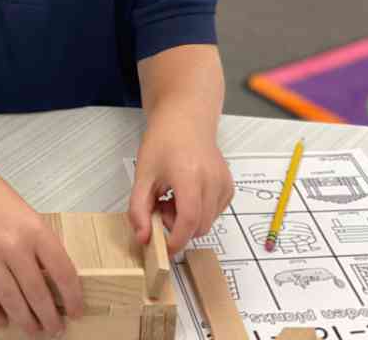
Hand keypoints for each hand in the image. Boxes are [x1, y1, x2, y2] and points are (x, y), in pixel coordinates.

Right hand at [0, 153, 83, 336]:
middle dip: (49, 317)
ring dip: (26, 321)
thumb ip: (35, 240)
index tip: (76, 310)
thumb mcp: (22, 210)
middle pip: (38, 294)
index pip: (62, 271)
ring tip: (34, 330)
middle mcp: (12, 246)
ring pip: (12, 302)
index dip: (72, 296)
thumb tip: (48, 275)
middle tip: (55, 329)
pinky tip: (2, 321)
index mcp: (33, 228)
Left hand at [128, 113, 233, 254]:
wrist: (185, 120)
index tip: (161, 247)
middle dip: (178, 227)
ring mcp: (224, 183)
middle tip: (161, 207)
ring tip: (173, 198)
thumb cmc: (162, 143)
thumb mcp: (143, 174)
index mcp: (189, 176)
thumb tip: (144, 239)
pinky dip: (200, 213)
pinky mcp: (229, 186)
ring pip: (208, 222)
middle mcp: (212, 181)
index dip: (175, 239)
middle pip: (199, 226)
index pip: (189, 220)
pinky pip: (216, 213)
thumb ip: (138, 209)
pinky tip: (187, 195)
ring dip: (189, 221)